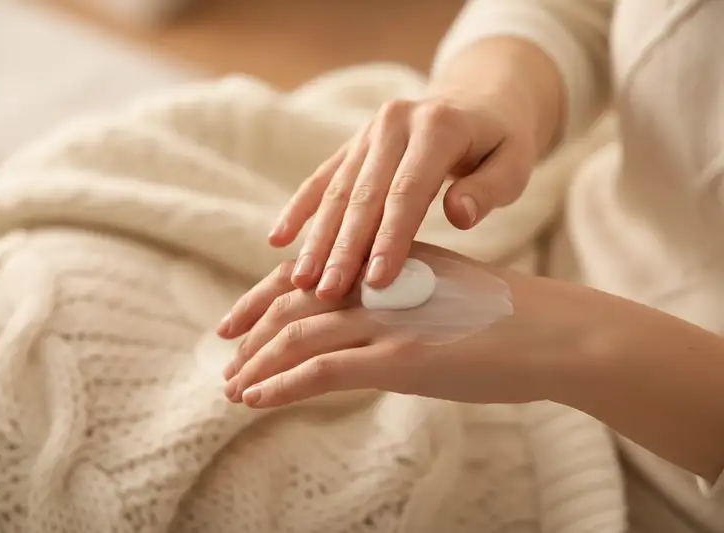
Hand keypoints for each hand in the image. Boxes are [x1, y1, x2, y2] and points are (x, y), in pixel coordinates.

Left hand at [218, 242, 586, 408]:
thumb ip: (406, 298)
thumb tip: (380, 322)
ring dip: (256, 364)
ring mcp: (388, 319)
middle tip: (224, 352)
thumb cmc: (511, 318)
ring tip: (232, 388)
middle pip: (291, 301)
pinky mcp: (399, 357)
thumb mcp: (447, 294)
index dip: (266, 296)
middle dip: (250, 329)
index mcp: (388, 262)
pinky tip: (254, 400)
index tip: (240, 319)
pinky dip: (279, 386)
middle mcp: (379, 283)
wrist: (557, 333)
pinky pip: (321, 372)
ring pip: (297, 336)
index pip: (310, 275)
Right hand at [268, 96, 537, 300]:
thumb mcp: (516, 162)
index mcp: (437, 126)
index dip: (390, 239)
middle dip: (343, 248)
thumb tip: (458, 216)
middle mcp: (394, 124)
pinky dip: (301, 209)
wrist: (478, 101)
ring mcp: (368, 132)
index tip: (377, 282)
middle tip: (326, 293)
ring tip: (301, 281)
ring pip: (338, 191)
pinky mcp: (353, 145)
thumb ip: (489, 189)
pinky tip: (279, 238)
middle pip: (364, 195)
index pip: (407, 191)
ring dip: (317, 238)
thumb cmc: (501, 143)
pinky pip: (322, 179)